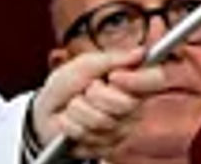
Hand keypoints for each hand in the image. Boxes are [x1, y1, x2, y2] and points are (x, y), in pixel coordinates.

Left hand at [31, 47, 168, 158]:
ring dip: (78, 110)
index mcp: (134, 82)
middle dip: (96, 95)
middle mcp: (134, 107)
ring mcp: (121, 130)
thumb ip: (113, 59)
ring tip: (74, 106)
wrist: (44, 112)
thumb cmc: (67, 85)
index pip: (156, 79)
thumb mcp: (86, 63)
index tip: (114, 77)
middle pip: (126, 104)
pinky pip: (87, 137)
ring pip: (102, 121)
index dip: (137, 80)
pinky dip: (71, 126)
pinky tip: (71, 123)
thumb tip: (140, 52)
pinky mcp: (105, 148)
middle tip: (86, 91)